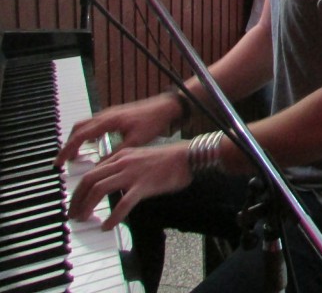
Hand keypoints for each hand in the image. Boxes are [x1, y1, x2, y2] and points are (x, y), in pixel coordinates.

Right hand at [55, 94, 180, 168]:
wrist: (167, 107)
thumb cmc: (153, 122)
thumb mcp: (134, 142)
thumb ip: (115, 154)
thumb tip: (98, 168)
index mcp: (108, 121)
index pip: (80, 135)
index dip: (67, 150)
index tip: (59, 162)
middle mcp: (106, 114)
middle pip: (78, 128)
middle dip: (69, 144)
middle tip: (64, 160)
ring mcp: (110, 113)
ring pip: (85, 125)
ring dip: (77, 139)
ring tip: (75, 155)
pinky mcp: (116, 114)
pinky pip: (94, 124)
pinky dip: (87, 134)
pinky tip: (92, 145)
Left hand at [68, 143, 191, 229]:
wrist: (188, 156)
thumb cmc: (168, 159)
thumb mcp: (140, 156)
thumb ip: (124, 166)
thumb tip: (110, 181)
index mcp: (121, 156)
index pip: (92, 172)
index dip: (79, 189)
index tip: (76, 202)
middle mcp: (123, 163)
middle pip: (89, 180)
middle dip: (76, 199)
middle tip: (73, 214)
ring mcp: (133, 174)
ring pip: (99, 189)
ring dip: (87, 206)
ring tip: (83, 219)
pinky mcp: (144, 186)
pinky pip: (123, 203)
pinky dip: (112, 217)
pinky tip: (108, 226)